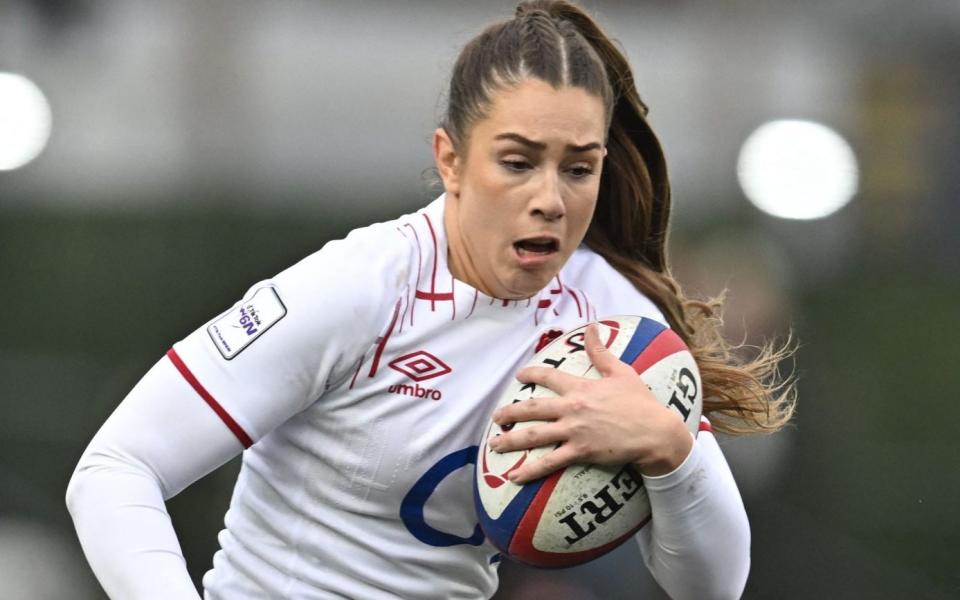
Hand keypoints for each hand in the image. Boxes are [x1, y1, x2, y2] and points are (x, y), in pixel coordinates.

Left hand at [489, 323, 692, 482]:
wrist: (655, 432)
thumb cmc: (640, 402)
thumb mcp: (621, 371)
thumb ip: (600, 351)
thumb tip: (592, 326)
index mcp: (581, 388)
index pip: (549, 377)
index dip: (531, 375)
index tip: (520, 376)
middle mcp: (572, 408)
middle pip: (532, 408)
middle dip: (510, 412)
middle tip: (496, 417)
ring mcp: (574, 431)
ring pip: (534, 435)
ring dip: (511, 440)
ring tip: (494, 444)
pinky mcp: (580, 452)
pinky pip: (550, 462)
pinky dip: (530, 470)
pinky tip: (514, 477)